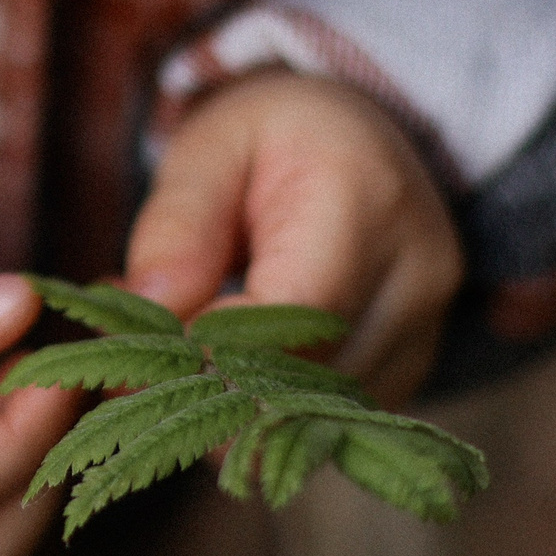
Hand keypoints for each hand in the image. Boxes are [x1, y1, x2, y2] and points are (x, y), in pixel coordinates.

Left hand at [125, 71, 462, 406]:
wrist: (362, 139)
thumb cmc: (275, 136)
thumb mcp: (208, 149)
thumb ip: (176, 227)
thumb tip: (147, 311)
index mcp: (366, 201)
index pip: (292, 312)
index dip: (211, 352)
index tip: (135, 363)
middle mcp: (415, 276)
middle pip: (308, 377)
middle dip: (212, 392)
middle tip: (132, 379)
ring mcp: (423, 329)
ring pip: (316, 413)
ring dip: (237, 410)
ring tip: (176, 367)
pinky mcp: (411, 367)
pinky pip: (331, 420)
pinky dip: (270, 411)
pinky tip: (227, 377)